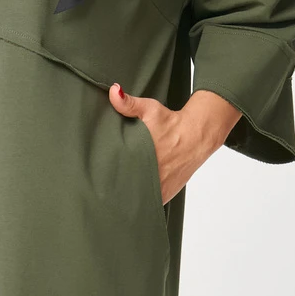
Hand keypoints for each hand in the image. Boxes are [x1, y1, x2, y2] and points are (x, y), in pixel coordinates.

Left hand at [108, 84, 242, 202]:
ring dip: (127, 200)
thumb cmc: (171, 122)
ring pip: (137, 201)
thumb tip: (113, 91)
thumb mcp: (150, 109)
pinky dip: (140, 204)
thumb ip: (128, 103)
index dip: (106, 180)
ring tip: (111, 201)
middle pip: (125, 191)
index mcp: (142, 157)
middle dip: (113, 192)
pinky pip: (148, 204)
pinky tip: (129, 204)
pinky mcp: (166, 194)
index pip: (118, 175)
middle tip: (101, 191)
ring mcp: (159, 188)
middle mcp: (151, 176)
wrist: (197, 135)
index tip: (97, 181)